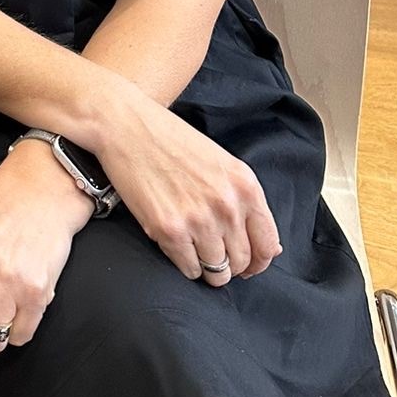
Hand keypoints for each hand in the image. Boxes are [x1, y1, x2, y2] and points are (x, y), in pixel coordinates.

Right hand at [97, 91, 280, 286]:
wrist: (124, 125)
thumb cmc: (170, 140)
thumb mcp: (220, 163)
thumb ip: (245, 202)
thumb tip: (272, 249)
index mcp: (245, 185)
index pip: (268, 245)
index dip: (258, 262)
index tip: (247, 265)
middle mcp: (227, 205)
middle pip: (242, 262)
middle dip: (229, 265)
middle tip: (213, 255)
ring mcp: (199, 219)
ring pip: (217, 271)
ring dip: (206, 267)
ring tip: (192, 248)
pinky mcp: (169, 230)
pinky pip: (189, 269)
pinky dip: (184, 263)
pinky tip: (175, 243)